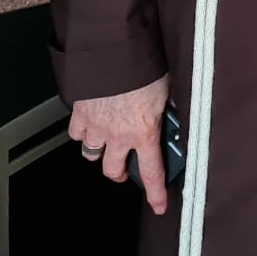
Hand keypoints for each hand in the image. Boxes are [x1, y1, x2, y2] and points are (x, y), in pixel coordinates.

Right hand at [68, 75, 169, 214]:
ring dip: (99, 152)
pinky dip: (82, 131)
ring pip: (91, 154)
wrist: (114, 51)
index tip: (159, 205)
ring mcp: (96, 125)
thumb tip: (179, 108)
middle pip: (113, 169)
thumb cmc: (144, 66)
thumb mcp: (167, 86)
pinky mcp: (81, 112)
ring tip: (106, 146)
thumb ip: (170, 104)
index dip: (155, 193)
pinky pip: (77, 132)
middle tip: (125, 169)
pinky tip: (89, 124)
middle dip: (119, 173)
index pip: (152, 171)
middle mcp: (118, 134)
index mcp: (144, 131)